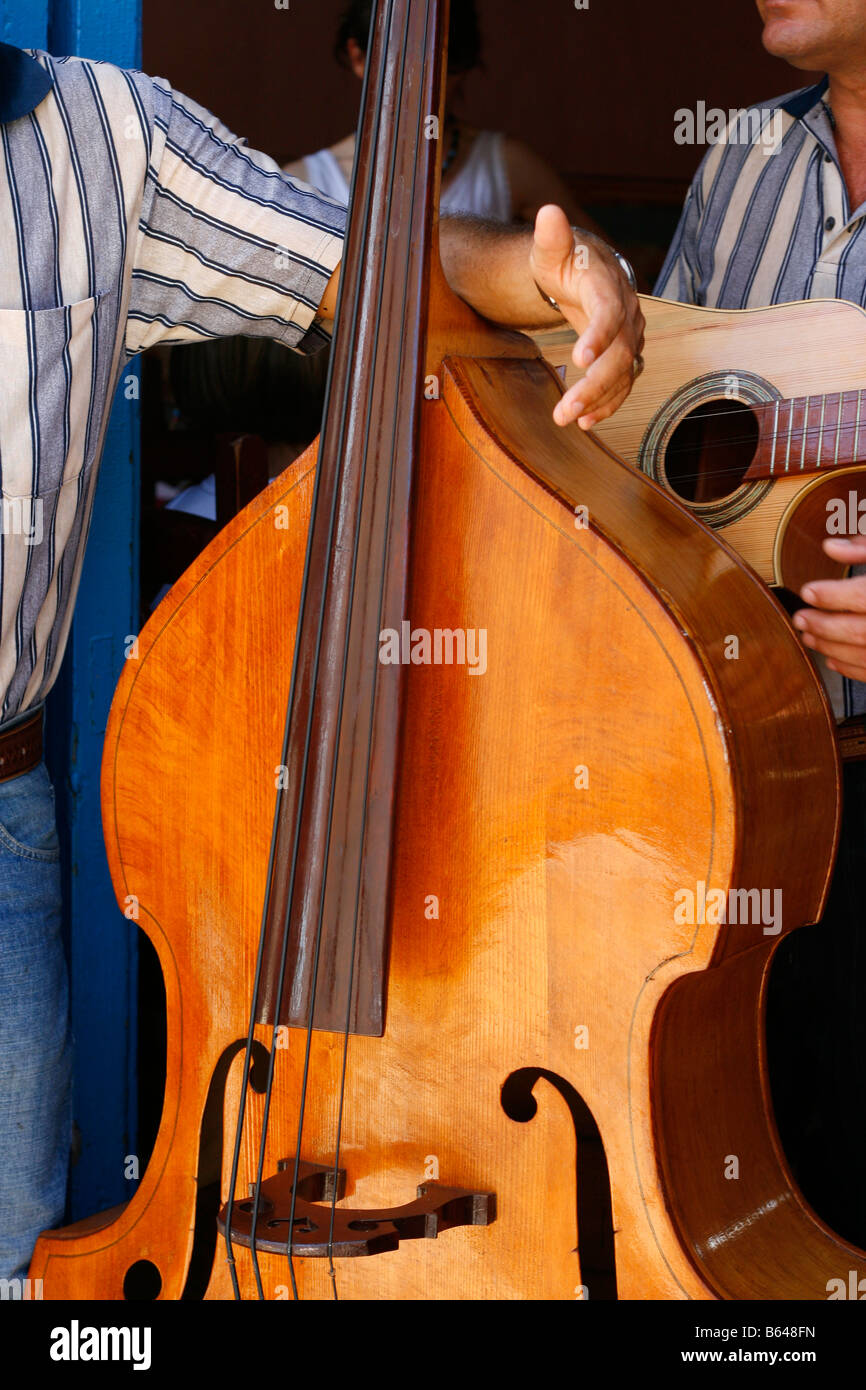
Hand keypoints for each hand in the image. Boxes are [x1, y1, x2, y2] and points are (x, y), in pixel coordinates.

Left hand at [529, 204, 644, 428]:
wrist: (583, 271)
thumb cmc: (561, 260)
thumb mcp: (549, 248)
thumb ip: (550, 237)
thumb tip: (548, 213)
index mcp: (607, 284)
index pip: (610, 311)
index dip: (599, 335)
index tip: (579, 359)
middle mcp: (627, 311)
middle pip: (620, 353)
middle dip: (594, 384)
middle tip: (565, 411)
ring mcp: (630, 335)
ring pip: (624, 373)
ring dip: (599, 401)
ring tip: (569, 420)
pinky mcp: (625, 354)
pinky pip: (623, 383)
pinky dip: (607, 404)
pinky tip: (586, 421)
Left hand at [793, 537, 865, 680]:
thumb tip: (831, 547)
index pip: (863, 596)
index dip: (832, 595)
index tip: (809, 591)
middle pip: (858, 631)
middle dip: (825, 626)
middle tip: (800, 619)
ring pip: (864, 654)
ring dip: (832, 647)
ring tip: (809, 637)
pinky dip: (851, 667)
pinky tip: (833, 658)